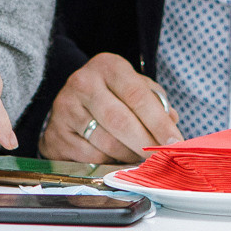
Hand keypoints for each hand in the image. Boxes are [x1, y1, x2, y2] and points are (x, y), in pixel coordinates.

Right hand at [39, 52, 179, 161]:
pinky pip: (90, 157)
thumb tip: (172, 124)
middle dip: (145, 143)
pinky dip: (109, 164)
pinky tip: (117, 162)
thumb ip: (156, 103)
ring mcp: (65, 108)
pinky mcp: (55, 134)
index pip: (137, 95)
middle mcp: (83, 82)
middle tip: (161, 158)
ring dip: (129, 156)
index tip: (174, 142)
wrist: (71, 104)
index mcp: (108, 66)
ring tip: (140, 159)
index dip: (159, 122)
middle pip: (120, 121)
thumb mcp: (134, 88)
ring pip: (106, 143)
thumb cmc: (112, 96)